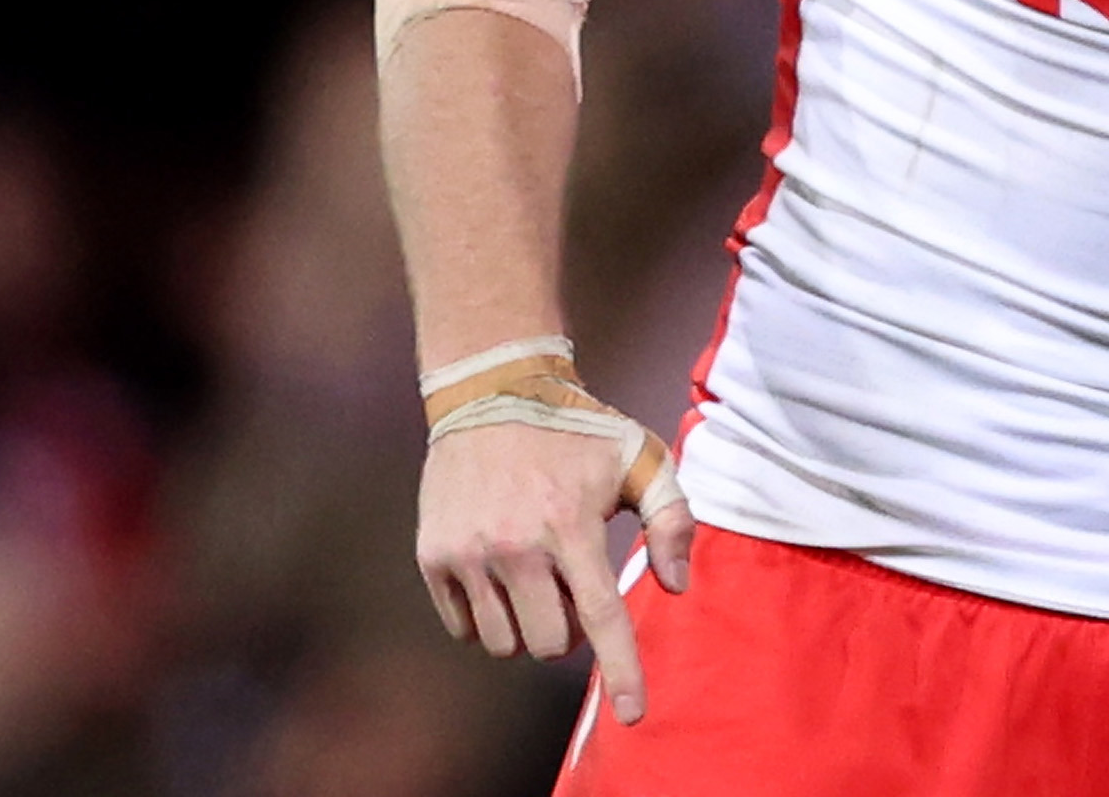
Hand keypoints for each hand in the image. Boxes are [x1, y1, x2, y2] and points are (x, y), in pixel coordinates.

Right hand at [415, 420, 694, 726]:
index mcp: (572, 525)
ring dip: (529, 627)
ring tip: (538, 580)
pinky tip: (501, 576)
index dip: (620, 672)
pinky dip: (487, 618)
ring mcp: (469, 554)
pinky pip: (464, 629)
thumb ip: (671, 518)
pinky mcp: (433, 557)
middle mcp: (516, 546)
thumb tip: (675, 585)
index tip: (634, 715)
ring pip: (505, 644)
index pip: (602, 616)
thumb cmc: (579, 430)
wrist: (492, 393)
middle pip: (551, 644)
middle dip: (570, 633)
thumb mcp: (641, 456)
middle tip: (574, 590)